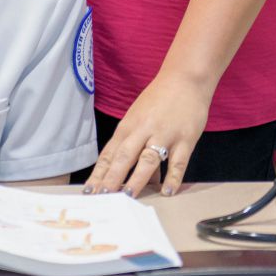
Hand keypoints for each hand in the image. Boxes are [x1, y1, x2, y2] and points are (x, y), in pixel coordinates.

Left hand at [84, 73, 210, 197]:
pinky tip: (167, 191)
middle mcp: (144, 130)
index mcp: (129, 125)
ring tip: (128, 195)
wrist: (185, 78)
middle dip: (112, 178)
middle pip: (124, 156)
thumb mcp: (140, 117)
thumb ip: (135, 145)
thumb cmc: (160, 99)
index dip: (99, 173)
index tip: (89, 191)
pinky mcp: (185, 138)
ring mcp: (165, 134)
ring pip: (148, 159)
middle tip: (102, 197)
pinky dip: (173, 177)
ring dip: (138, 178)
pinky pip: (178, 161)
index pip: (110, 153)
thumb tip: (132, 176)